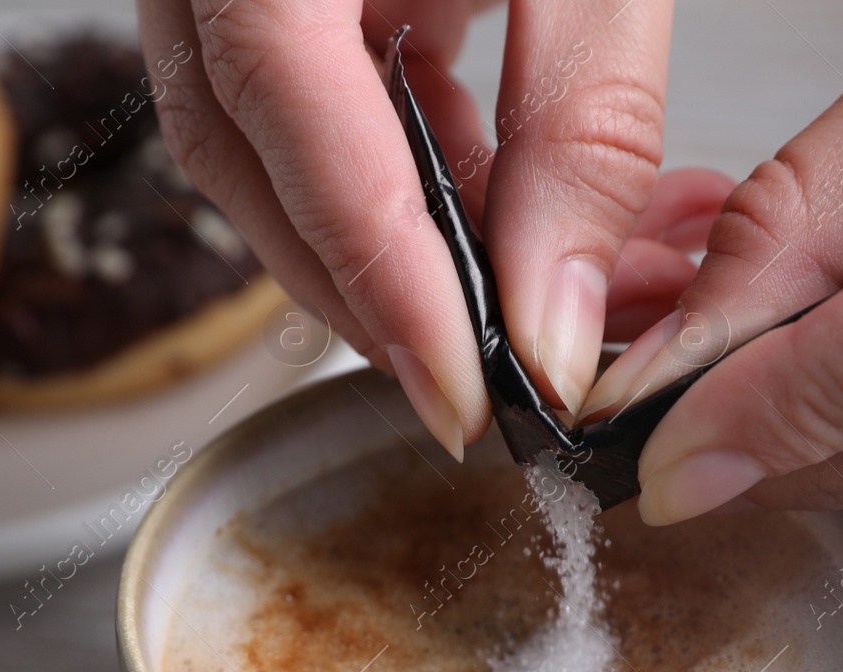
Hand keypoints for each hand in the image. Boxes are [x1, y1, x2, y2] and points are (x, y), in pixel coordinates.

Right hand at [135, 0, 728, 457]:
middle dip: (380, 299)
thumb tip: (557, 315)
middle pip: (258, 170)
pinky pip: (318, 102)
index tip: (461, 398)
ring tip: (528, 303)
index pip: (292, 124)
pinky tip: (509, 210)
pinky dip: (414, 179)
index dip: (379, 283)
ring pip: (279, 155)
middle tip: (491, 382)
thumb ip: (584, 116)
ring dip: (406, 252)